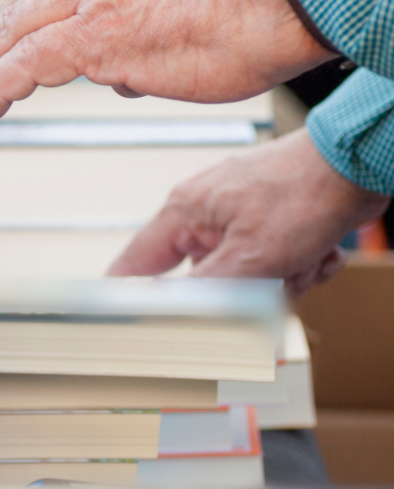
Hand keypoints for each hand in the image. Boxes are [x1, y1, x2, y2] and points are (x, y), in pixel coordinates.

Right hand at [109, 129, 389, 293]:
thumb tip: (170, 317)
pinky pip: (275, 266)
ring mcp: (240, 218)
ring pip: (247, 278)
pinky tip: (320, 252)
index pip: (135, 263)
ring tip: (307, 259)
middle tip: (276, 281)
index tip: (138, 326)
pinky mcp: (272, 223)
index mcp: (185, 213)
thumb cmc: (304, 193)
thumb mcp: (251, 256)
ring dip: (284, 279)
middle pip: (205, 281)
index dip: (132, 297)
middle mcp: (206, 215)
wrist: (357, 162)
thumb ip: (206, 292)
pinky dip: (301, 266)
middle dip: (248, 290)